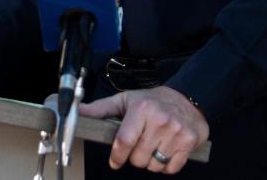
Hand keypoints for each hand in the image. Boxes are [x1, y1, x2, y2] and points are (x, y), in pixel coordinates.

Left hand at [78, 86, 208, 173]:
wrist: (187, 98)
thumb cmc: (152, 101)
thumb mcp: (125, 100)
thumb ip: (101, 109)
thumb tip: (78, 110)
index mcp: (141, 109)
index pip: (124, 141)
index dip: (117, 156)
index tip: (114, 161)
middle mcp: (160, 120)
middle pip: (138, 158)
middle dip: (135, 156)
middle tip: (139, 145)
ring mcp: (176, 132)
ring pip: (154, 165)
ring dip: (150, 161)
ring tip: (153, 145)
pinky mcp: (189, 142)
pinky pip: (171, 169)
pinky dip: (166, 166)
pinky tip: (165, 150)